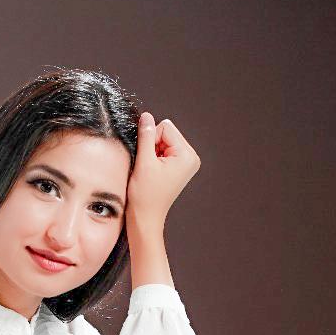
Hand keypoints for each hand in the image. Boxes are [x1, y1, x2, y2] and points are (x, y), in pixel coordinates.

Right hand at [125, 111, 200, 230]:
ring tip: (151, 172)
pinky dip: (153, 159)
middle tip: (149, 168)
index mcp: (188, 155)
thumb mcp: (144, 162)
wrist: (145, 218)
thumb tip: (146, 116)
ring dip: (152, 153)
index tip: (149, 161)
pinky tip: (152, 174)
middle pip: (166, 132)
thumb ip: (146, 135)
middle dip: (152, 146)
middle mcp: (191, 157)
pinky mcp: (178, 167)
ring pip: (162, 141)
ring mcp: (185, 163)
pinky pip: (163, 150)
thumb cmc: (145, 196)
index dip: (150, 141)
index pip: (165, 127)